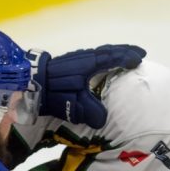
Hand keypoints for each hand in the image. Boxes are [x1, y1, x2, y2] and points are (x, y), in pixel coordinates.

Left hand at [28, 45, 145, 128]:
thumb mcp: (73, 105)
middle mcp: (84, 57)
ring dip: (114, 53)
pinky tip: (102, 64)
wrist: (30, 83)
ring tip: (124, 57)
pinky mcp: (70, 62)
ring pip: (100, 52)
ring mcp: (76, 58)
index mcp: (89, 63)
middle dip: (124, 51)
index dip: (126, 57)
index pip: (112, 57)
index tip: (139, 59)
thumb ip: (90, 111)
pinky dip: (103, 57)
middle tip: (139, 53)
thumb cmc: (54, 91)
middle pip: (108, 50)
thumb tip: (102, 120)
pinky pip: (93, 56)